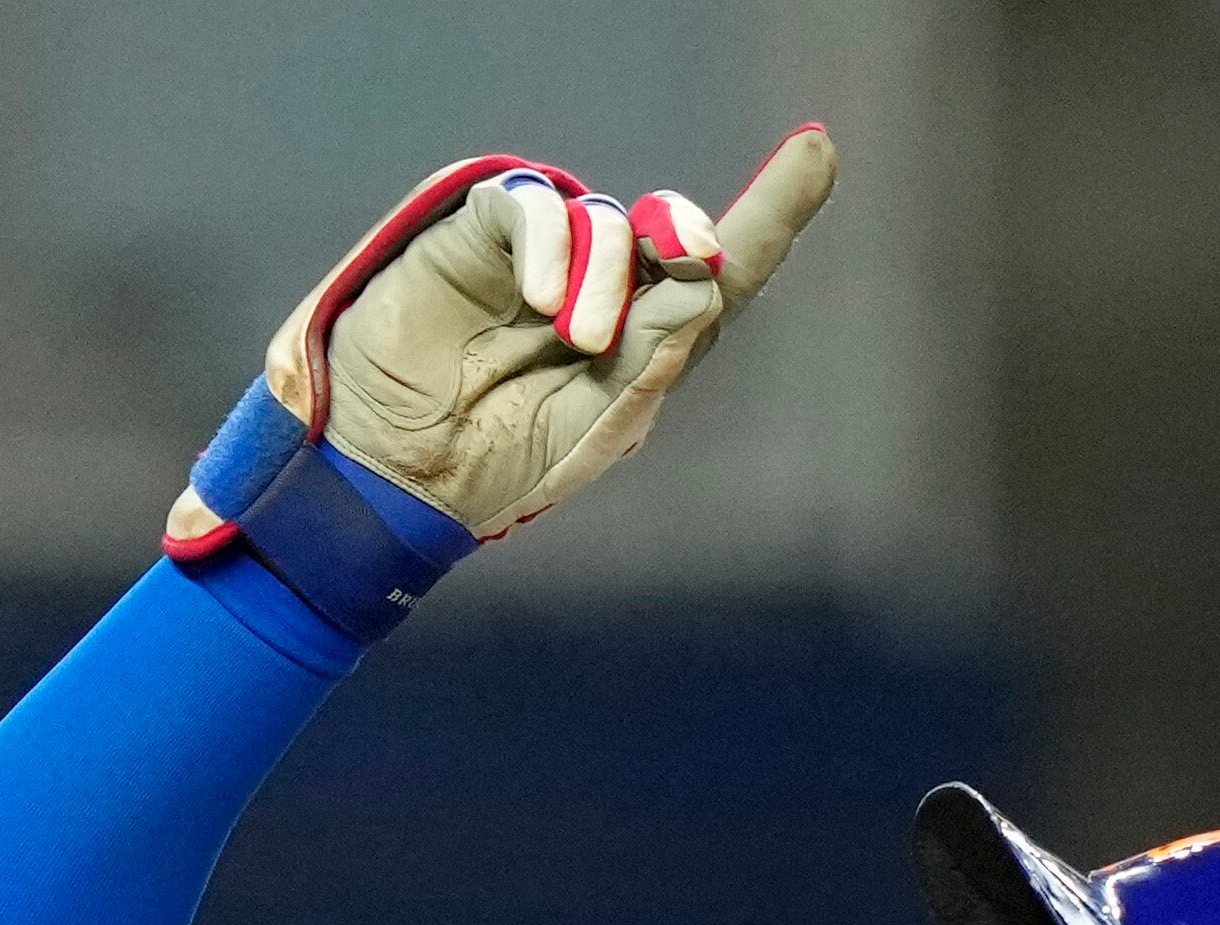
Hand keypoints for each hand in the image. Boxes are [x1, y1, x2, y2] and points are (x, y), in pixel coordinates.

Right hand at [161, 129, 837, 627]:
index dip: (771, 209)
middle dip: (689, 237)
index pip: (718, 269)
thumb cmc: (501, 466)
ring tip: (575, 338)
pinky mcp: (477, 238)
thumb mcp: (599, 422)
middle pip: (671, 231)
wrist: (400, 482)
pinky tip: (544, 302)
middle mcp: (598, 288)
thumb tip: (700, 272)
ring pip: (607, 221)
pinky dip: (551, 246)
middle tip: (692, 259)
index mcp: (640, 340)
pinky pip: (531, 207)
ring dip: (607, 273)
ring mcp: (538, 259)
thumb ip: (656, 352)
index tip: (819, 146)